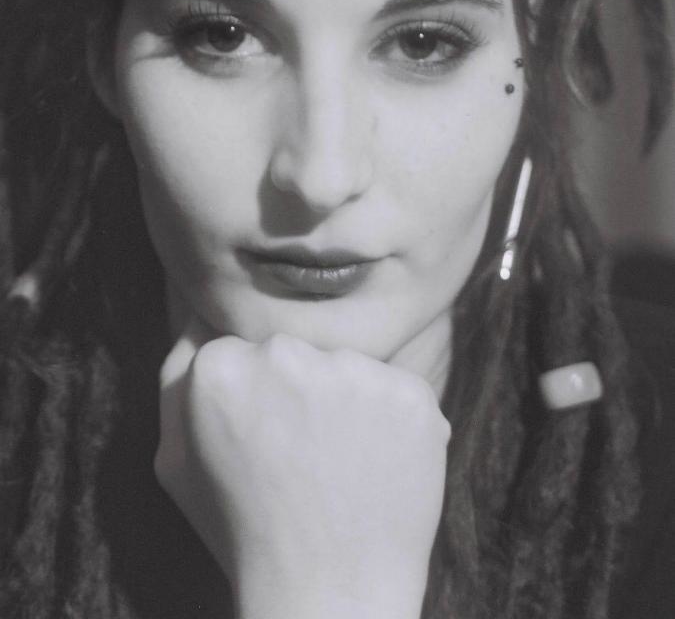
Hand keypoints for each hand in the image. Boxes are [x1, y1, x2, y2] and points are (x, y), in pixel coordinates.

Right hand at [156, 320, 450, 618]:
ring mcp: (354, 371)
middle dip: (299, 391)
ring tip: (340, 466)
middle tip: (302, 455)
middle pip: (296, 350)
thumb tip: (199, 321)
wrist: (328, 594)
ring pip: (349, 366)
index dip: (252, 397)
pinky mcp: (409, 393)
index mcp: (220, 366)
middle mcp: (285, 354)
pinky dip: (393, 422)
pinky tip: (376, 466)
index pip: (241, 349)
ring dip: (348, 403)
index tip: (260, 438)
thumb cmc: (242, 530)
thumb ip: (176, 378)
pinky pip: (399, 389)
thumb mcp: (175, 461)